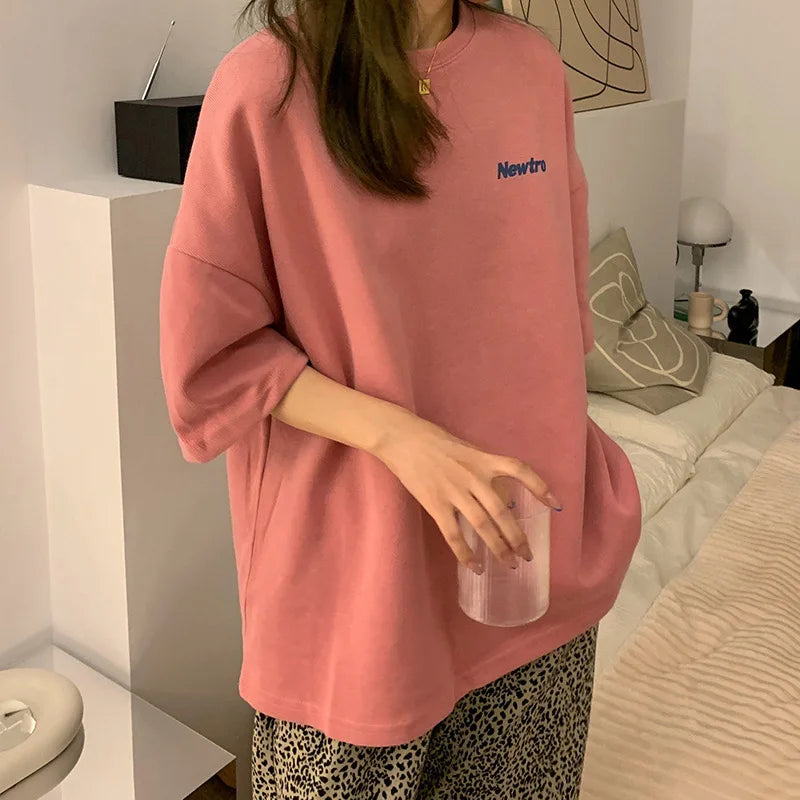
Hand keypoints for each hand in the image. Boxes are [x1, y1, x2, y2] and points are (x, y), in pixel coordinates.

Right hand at [371, 407, 562, 573]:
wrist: (402, 438)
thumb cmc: (434, 440)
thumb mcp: (466, 448)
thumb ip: (482, 468)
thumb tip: (496, 494)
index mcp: (483, 459)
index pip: (519, 470)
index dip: (539, 486)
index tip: (555, 504)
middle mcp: (472, 476)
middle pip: (501, 511)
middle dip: (517, 536)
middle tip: (528, 555)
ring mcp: (453, 491)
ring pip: (482, 525)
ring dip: (498, 548)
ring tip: (510, 564)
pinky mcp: (435, 503)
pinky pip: (453, 533)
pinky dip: (465, 553)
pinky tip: (475, 566)